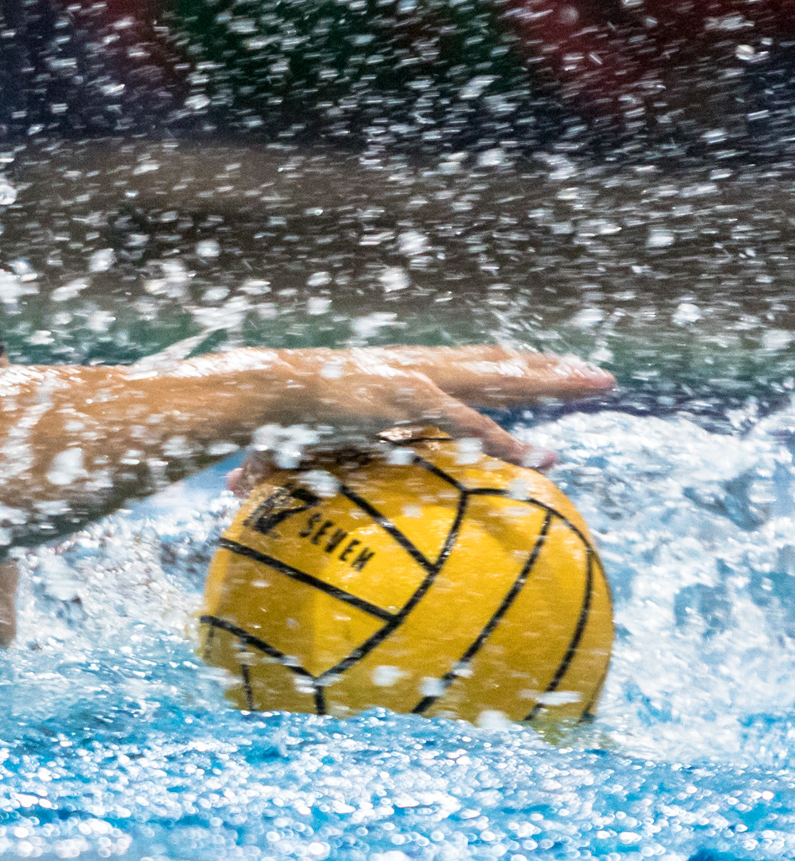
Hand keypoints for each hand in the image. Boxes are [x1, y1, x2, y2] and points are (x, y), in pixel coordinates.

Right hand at [225, 347, 612, 495]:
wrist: (260, 394)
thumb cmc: (275, 419)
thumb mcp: (311, 445)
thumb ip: (315, 467)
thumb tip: (261, 496)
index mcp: (399, 376)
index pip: (468, 370)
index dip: (510, 372)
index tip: (547, 378)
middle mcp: (417, 368)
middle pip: (498, 364)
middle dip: (549, 370)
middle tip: (599, 377)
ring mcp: (417, 379)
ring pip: (500, 378)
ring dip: (551, 383)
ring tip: (600, 385)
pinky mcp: (409, 397)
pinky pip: (470, 425)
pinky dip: (505, 442)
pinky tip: (539, 458)